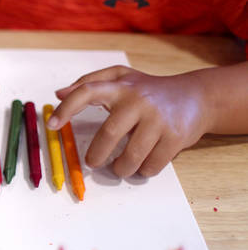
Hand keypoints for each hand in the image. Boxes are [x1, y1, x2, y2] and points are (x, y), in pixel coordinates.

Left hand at [49, 66, 208, 177]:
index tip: (52, 126)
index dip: (67, 109)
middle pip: (109, 134)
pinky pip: (151, 166)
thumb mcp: (121, 78)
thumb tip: (59, 93)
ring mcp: (159, 119)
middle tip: (93, 163)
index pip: (87, 92)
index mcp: (120, 86)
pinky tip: (143, 163)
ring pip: (130, 157)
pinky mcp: (176, 136)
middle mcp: (140, 100)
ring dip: (121, 168)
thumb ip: (89, 83)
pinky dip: (143, 171)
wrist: (197, 97)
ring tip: (120, 166)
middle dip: (97, 156)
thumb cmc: (149, 90)